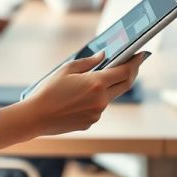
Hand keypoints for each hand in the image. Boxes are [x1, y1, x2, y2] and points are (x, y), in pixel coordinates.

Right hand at [25, 51, 147, 135]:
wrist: (36, 116)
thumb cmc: (49, 90)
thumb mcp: (67, 69)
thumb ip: (89, 62)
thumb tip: (103, 56)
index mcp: (97, 84)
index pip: (125, 72)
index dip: (135, 62)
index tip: (141, 54)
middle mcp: (101, 100)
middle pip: (125, 84)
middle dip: (131, 73)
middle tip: (131, 63)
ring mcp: (97, 113)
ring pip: (110, 96)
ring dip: (109, 87)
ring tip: (95, 78)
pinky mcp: (90, 122)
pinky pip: (99, 107)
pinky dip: (96, 99)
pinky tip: (80, 96)